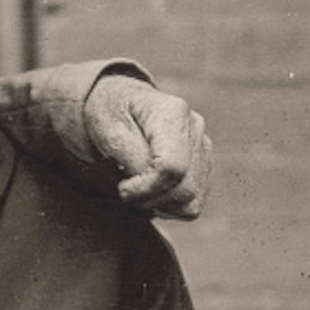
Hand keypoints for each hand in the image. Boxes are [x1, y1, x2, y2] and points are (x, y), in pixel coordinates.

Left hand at [82, 74, 210, 220]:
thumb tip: (148, 178)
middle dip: (149, 198)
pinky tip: (150, 190)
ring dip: (158, 203)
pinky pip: (192, 203)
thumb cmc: (110, 114)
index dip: (144, 188)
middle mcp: (194, 128)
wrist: (120, 104)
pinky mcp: (203, 165)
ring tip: (136, 187)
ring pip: (190, 200)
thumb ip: (129, 154)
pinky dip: (169, 205)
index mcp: (172, 113)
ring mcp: (202, 146)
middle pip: (184, 188)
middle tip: (125, 189)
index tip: (122, 187)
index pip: (171, 166)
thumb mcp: (107, 129)